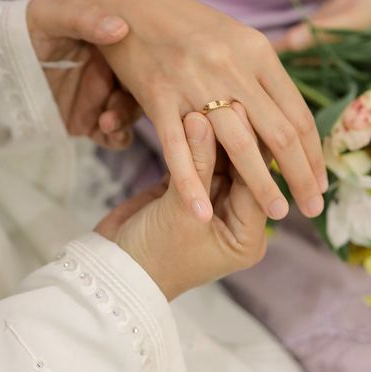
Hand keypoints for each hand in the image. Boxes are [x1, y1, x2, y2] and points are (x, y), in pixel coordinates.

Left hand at [26, 0, 139, 147]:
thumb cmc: (22, 27)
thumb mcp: (50, 13)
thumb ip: (83, 18)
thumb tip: (120, 28)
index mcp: (110, 40)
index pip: (143, 55)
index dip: (153, 66)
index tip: (151, 76)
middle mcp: (111, 69)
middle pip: (143, 87)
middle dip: (139, 99)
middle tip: (119, 105)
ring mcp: (100, 96)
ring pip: (131, 112)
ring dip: (127, 119)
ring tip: (108, 122)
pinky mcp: (87, 120)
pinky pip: (113, 134)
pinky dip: (118, 137)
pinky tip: (109, 133)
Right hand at [42, 0, 326, 223]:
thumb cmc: (180, 20)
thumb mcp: (231, 36)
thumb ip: (257, 73)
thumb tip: (284, 115)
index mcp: (256, 51)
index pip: (297, 113)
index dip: (313, 154)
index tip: (320, 182)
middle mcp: (233, 66)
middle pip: (280, 133)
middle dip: (301, 177)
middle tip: (313, 209)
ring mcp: (195, 81)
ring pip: (239, 145)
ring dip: (262, 186)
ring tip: (276, 215)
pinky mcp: (158, 95)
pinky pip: (178, 148)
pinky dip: (192, 184)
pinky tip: (204, 213)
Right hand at [96, 108, 266, 299]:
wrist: (112, 270)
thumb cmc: (153, 254)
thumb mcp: (181, 210)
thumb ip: (196, 164)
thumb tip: (203, 118)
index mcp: (246, 236)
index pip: (258, 184)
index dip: (252, 147)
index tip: (243, 110)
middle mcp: (234, 220)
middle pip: (241, 170)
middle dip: (233, 138)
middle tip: (228, 100)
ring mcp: (210, 206)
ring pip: (218, 162)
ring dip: (211, 137)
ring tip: (208, 101)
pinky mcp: (184, 195)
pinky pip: (195, 163)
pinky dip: (192, 144)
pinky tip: (189, 115)